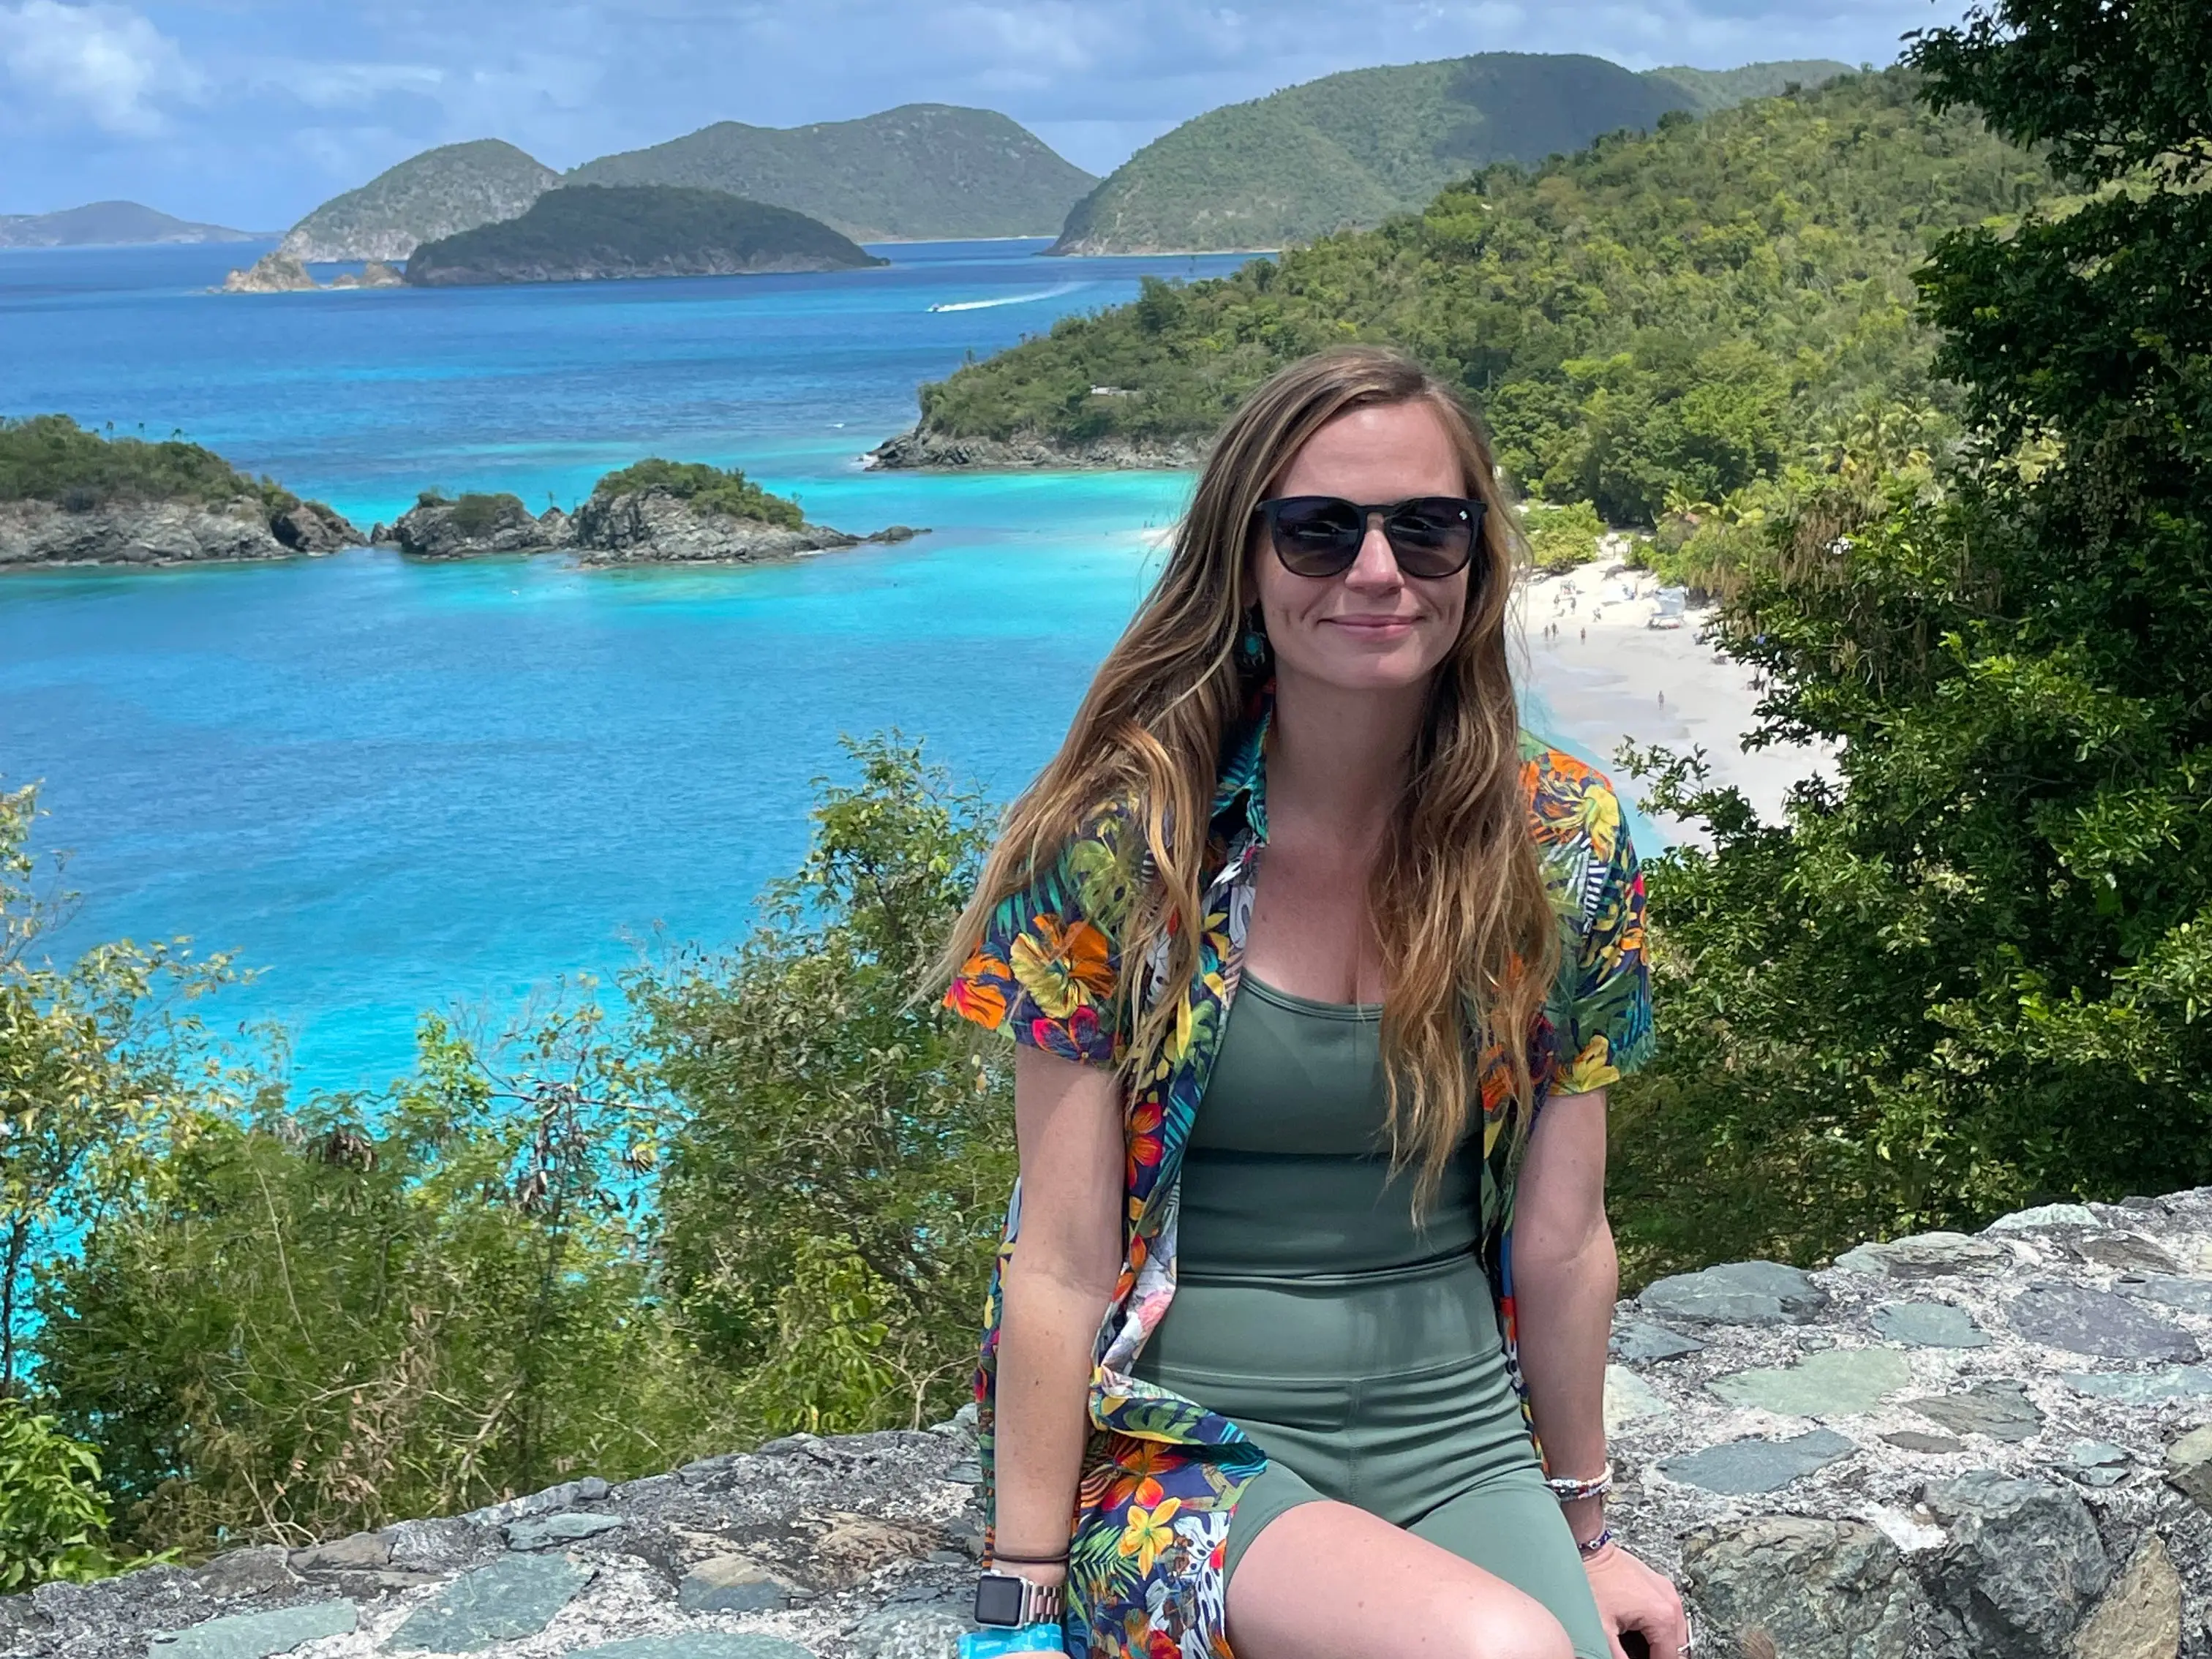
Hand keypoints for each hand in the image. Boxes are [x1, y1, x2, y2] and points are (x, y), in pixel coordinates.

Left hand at [1582, 1538, 1689, 1658]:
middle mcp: (1671, 1601)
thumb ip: (1618, 1656)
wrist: (1587, 1551)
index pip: (1669, 1657)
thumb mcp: (1602, 1629)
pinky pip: (1667, 1615)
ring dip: (1659, 1643)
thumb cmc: (1592, 1582)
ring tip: (1637, 1648)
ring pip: (1673, 1631)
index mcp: (1663, 1615)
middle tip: (1634, 1654)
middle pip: (1676, 1646)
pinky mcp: (1658, 1585)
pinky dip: (1657, 1628)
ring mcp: (1666, 1590)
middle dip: (1659, 1654)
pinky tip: (1638, 1632)